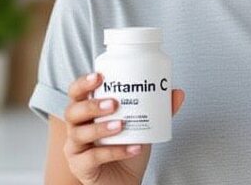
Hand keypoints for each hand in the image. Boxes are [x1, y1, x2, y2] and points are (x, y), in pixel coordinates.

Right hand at [63, 72, 185, 184]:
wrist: (125, 180)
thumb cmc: (126, 149)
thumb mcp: (143, 126)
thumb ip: (158, 110)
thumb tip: (177, 92)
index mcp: (87, 112)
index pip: (76, 92)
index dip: (83, 83)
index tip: (100, 76)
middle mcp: (76, 127)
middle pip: (72, 111)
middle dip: (92, 105)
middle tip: (114, 103)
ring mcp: (75, 148)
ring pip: (80, 134)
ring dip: (101, 128)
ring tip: (121, 125)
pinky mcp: (80, 166)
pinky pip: (93, 158)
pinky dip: (115, 152)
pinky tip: (133, 148)